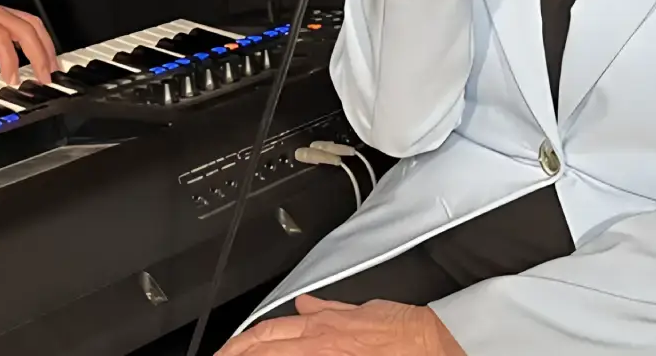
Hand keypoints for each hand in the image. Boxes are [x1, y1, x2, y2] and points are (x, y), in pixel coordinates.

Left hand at [0, 0, 58, 89]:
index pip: (0, 36)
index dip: (9, 59)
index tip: (13, 79)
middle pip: (24, 27)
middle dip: (39, 53)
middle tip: (44, 76)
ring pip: (30, 22)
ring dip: (44, 44)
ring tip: (51, 66)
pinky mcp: (0, 12)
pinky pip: (26, 21)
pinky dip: (38, 37)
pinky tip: (42, 52)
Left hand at [216, 294, 465, 355]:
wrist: (428, 339)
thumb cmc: (401, 327)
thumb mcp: (359, 309)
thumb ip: (328, 308)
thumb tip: (306, 304)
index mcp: (321, 325)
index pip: (267, 331)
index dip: (242, 342)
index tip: (227, 350)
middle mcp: (318, 342)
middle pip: (263, 346)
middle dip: (237, 353)